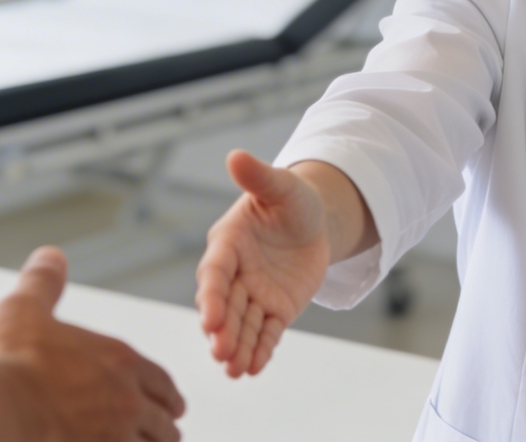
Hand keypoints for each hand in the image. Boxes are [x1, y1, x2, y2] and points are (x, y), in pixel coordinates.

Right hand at [0, 247, 185, 441]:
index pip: (160, 380)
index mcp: (118, 360)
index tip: (173, 402)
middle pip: (164, 419)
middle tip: (169, 429)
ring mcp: (115, 436)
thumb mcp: (24, 308)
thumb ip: (43, 282)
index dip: (167, 392)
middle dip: (166, 424)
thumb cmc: (9, 361)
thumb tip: (52, 257)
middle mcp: (126, 399)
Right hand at [195, 150, 331, 377]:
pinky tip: (253, 369)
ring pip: (243, 325)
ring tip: (233, 370)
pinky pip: (266, 334)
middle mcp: (236, 273)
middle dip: (222, 329)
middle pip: (225, 305)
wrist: (315, 221)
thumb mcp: (281, 186)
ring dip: (237, 347)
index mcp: (228, 243)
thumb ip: (258, 176)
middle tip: (220, 351)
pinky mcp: (275, 310)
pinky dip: (259, 351)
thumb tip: (236, 156)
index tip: (210, 317)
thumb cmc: (291, 199)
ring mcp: (255, 294)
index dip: (211, 295)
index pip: (215, 272)